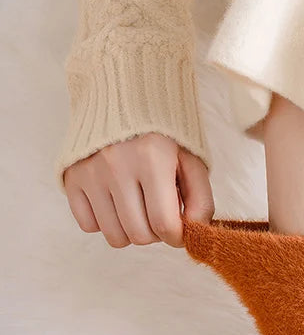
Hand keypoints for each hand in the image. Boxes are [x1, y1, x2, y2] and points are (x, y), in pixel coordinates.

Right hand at [64, 133, 213, 247]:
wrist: (123, 97)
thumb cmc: (165, 136)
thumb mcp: (192, 161)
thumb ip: (201, 200)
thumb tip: (192, 233)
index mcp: (152, 159)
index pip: (164, 224)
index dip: (176, 237)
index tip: (178, 229)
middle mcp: (117, 165)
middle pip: (139, 235)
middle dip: (155, 234)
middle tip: (158, 213)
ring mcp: (90, 172)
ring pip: (114, 237)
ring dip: (131, 232)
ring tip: (139, 209)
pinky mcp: (72, 177)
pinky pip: (88, 226)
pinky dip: (105, 223)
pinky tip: (116, 203)